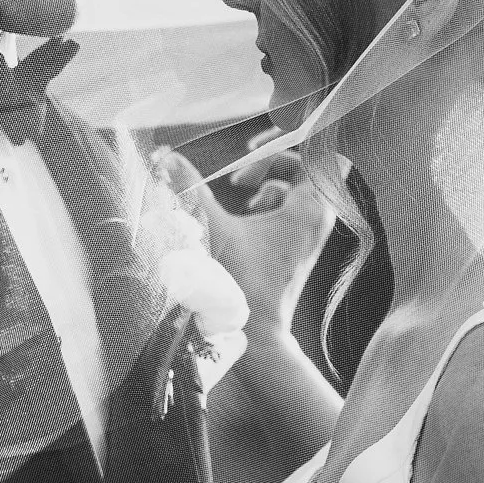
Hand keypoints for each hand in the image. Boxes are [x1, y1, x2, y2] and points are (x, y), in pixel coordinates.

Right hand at [156, 131, 335, 339]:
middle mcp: (320, 219)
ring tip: (246, 207)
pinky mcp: (301, 252)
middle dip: (272, 167)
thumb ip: (189, 188)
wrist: (257, 337)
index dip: (285, 145)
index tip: (249, 153)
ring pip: (299, 193)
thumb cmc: (240, 285)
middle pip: (308, 170)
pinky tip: (246, 228)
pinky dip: (270, 212)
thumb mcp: (212, 228)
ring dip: (270, 190)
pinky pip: (293, 215)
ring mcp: (312, 238)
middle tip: (242, 178)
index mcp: (310, 206)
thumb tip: (164, 156)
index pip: (317, 153)